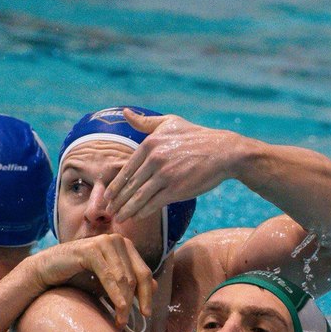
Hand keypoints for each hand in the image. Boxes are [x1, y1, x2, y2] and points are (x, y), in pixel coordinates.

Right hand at [28, 234, 155, 327]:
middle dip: (135, 302)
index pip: (144, 272)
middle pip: (136, 276)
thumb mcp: (108, 281)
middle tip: (127, 323)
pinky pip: (109, 276)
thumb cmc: (79, 276)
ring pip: (123, 278)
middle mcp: (118, 240)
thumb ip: (129, 282)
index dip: (147, 295)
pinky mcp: (91, 249)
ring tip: (120, 321)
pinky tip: (119, 308)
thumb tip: (157, 287)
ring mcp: (105, 242)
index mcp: (126, 246)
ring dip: (124, 303)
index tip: (146, 314)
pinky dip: (115, 294)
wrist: (48, 269)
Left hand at [104, 108, 241, 221]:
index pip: (126, 169)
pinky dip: (142, 212)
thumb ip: (145, 122)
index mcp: (150, 144)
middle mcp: (155, 159)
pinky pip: (154, 204)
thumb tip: (125, 113)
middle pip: (129, 185)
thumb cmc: (197, 136)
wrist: (224, 151)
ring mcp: (165, 175)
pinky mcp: (177, 189)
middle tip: (108, 211)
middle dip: (116, 201)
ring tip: (119, 218)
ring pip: (138, 197)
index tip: (107, 196)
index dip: (114, 186)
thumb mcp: (170, 123)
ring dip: (126, 210)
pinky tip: (136, 217)